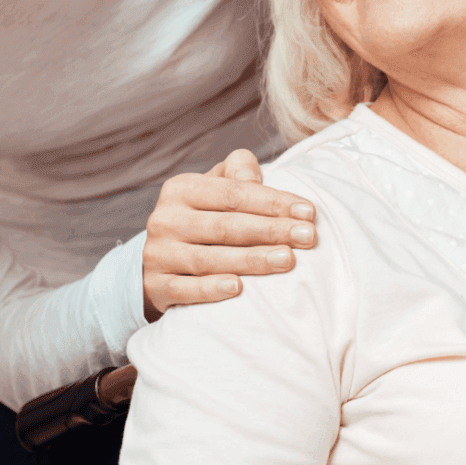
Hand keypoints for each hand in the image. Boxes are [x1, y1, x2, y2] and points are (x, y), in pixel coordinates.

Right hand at [142, 149, 317, 319]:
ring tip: (287, 260)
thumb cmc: (204, 217)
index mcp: (182, 189)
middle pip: (226, 226)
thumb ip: (239, 174)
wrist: (160, 260)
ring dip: (251, 260)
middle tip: (308, 237)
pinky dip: (211, 290)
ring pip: (209, 259)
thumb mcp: (216, 189)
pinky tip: (238, 290)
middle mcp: (165, 219)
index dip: (273, 203)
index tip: (309, 213)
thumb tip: (255, 175)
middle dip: (272, 230)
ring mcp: (158, 254)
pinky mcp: (155, 286)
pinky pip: (185, 289)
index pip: (234, 194)